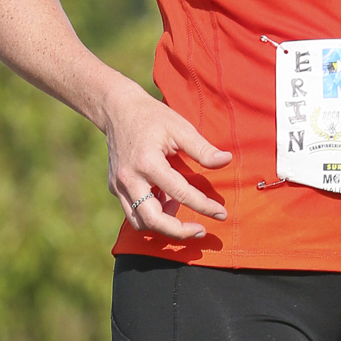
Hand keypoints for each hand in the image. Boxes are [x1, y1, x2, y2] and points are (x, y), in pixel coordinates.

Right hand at [101, 80, 230, 241]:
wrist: (116, 109)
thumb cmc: (152, 116)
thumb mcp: (180, 127)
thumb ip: (202, 149)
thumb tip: (226, 161)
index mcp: (148, 162)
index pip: (180, 194)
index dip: (204, 206)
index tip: (221, 214)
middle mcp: (129, 178)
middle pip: (153, 220)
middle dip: (179, 231)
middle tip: (200, 230)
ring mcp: (118, 185)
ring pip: (139, 222)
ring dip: (163, 225)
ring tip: (181, 214)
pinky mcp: (114, 187)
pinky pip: (133, 211)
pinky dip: (151, 213)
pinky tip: (166, 202)